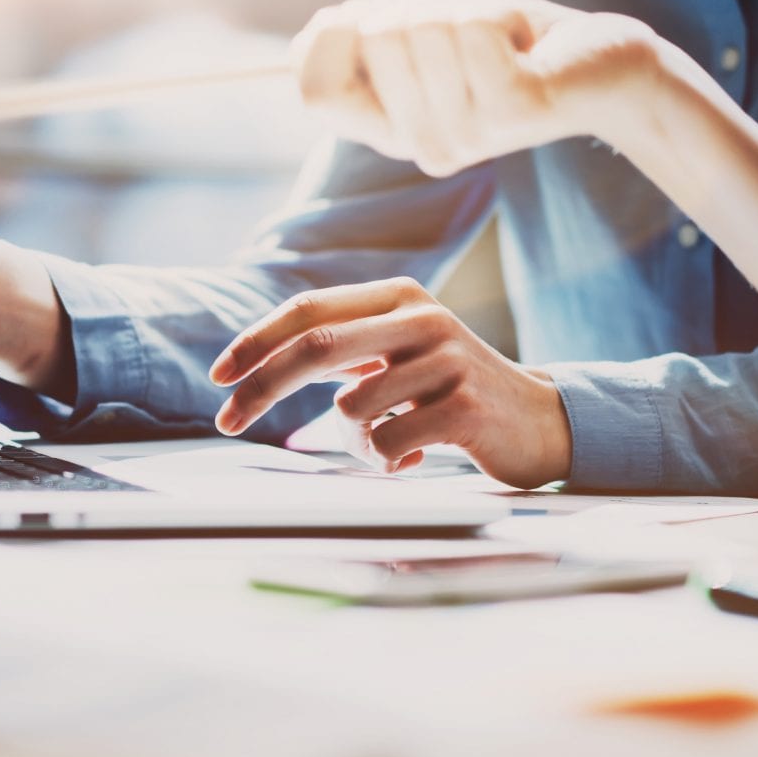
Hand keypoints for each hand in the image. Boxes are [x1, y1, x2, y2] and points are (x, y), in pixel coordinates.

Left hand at [209, 277, 571, 488]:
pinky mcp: (464, 407)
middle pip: (315, 347)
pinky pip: (388, 442)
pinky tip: (418, 456)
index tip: (218, 375)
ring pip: (351, 409)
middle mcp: (422, 318)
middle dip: (260, 388)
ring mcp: (447, 361)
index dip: (256, 341)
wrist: (539, 420)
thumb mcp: (399, 350)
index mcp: (399, 296)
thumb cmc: (451, 390)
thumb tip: (255, 363)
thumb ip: (343, 345)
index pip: (309, 309)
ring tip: (389, 444)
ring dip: (352, 442)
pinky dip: (388, 460)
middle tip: (227, 421)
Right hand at [293, 0, 699, 176]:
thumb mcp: (432, 39)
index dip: (330, 36)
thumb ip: (373, 37)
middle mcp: (424, 145)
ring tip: (502, 41)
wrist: (605, 69)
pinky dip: (502, 12)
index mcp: (394, 132)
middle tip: (467, 33)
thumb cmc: (513, 47)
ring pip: (424, 25)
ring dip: (466, 8)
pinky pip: (474, 27)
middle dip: (420, 5)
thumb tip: (325, 27)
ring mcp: (467, 133)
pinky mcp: (511, 109)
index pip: (316, 91)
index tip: (370, 16)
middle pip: (373, 37)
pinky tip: (527, 46)